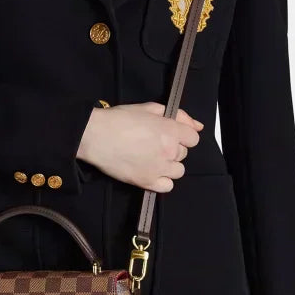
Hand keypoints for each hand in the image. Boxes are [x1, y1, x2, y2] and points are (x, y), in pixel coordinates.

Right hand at [76, 101, 202, 191]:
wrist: (95, 136)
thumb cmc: (119, 119)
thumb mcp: (149, 108)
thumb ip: (177, 115)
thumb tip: (198, 126)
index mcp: (170, 130)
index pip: (193, 138)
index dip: (182, 135)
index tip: (170, 134)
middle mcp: (169, 151)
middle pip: (183, 154)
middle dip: (173, 149)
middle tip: (154, 143)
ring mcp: (159, 168)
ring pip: (178, 171)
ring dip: (169, 165)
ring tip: (152, 158)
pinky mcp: (147, 182)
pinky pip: (167, 186)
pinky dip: (162, 180)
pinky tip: (151, 171)